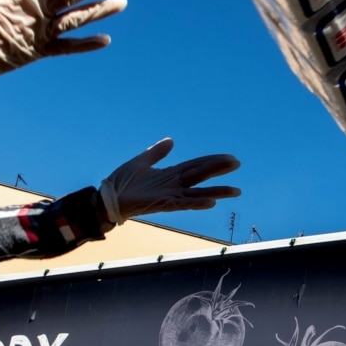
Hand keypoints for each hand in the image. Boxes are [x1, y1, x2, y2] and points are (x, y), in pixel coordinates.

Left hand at [99, 139, 241, 224]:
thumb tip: (171, 140)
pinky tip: (211, 202)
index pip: (197, 165)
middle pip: (201, 176)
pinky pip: (183, 204)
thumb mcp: (141, 161)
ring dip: (217, 192)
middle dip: (219, 170)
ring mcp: (170, 196)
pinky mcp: (163, 204)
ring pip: (198, 193)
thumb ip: (157, 152)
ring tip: (235, 190)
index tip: (230, 157)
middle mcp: (175, 185)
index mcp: (171, 174)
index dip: (212, 161)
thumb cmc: (123, 182)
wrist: (108, 197)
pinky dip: (197, 203)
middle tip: (237, 163)